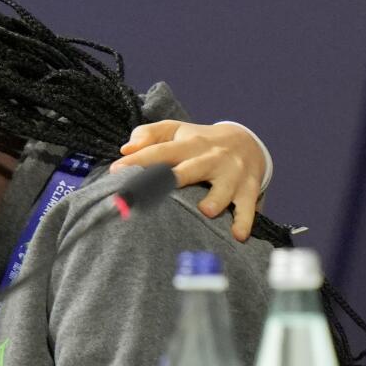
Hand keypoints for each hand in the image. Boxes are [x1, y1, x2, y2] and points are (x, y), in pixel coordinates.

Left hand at [110, 120, 265, 240]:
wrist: (247, 142)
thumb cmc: (199, 141)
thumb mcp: (175, 130)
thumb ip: (148, 135)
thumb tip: (126, 149)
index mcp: (189, 144)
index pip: (160, 151)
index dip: (138, 160)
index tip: (116, 172)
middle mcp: (211, 158)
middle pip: (191, 168)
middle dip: (174, 179)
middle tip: (155, 193)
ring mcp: (232, 174)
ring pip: (224, 188)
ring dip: (216, 199)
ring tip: (206, 211)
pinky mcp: (248, 189)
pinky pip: (248, 207)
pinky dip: (244, 221)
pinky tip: (237, 235)